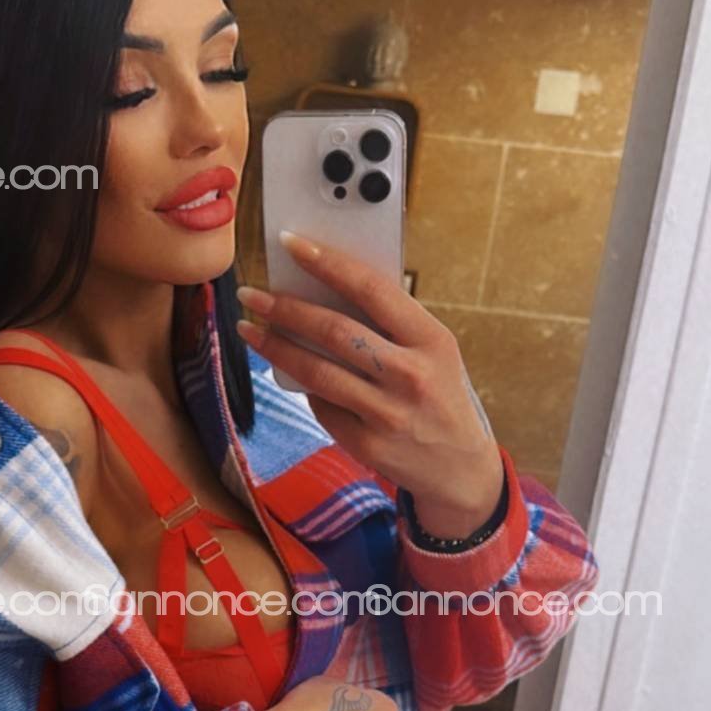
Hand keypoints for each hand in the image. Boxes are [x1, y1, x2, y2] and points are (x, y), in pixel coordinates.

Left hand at [236, 231, 505, 538]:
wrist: (460, 467)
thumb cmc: (440, 394)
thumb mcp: (433, 352)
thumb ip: (390, 324)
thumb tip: (322, 291)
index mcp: (432, 339)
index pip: (372, 289)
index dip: (327, 262)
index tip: (290, 244)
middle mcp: (411, 375)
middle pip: (334, 332)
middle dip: (285, 309)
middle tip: (252, 294)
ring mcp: (388, 414)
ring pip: (316, 372)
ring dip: (275, 347)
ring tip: (250, 329)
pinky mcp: (367, 446)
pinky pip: (322, 406)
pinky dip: (303, 386)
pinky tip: (289, 371)